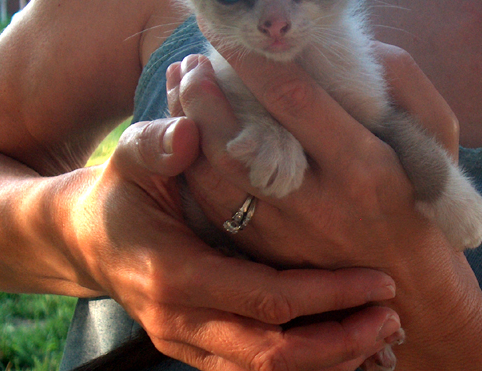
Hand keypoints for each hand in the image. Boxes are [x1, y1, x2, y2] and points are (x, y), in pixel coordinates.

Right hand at [68, 116, 400, 370]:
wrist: (88, 239)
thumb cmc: (123, 191)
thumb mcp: (130, 159)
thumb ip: (156, 144)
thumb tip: (190, 134)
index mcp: (174, 273)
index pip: (265, 298)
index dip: (326, 295)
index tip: (380, 280)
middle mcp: (181, 321)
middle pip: (273, 354)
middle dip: (340, 342)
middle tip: (392, 318)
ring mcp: (188, 343)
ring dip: (330, 361)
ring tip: (381, 335)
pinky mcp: (198, 350)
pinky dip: (306, 365)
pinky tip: (347, 347)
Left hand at [168, 52, 451, 269]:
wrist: (410, 285)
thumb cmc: (417, 201)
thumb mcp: (425, 145)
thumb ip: (385, 91)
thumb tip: (327, 51)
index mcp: (363, 165)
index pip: (295, 99)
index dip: (256, 61)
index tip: (233, 31)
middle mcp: (319, 200)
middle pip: (240, 137)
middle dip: (206, 92)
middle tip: (192, 59)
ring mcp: (286, 231)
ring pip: (216, 172)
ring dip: (190, 124)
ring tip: (183, 86)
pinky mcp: (264, 251)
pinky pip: (214, 205)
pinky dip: (193, 164)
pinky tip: (188, 134)